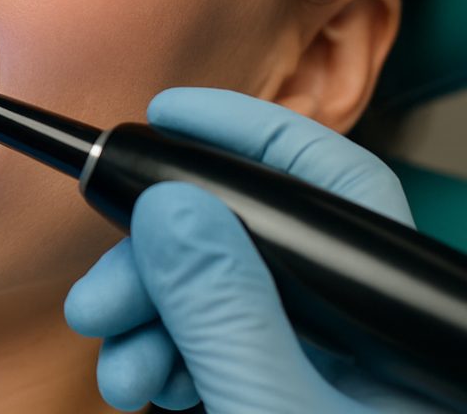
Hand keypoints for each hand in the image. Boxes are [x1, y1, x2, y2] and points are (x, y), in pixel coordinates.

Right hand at [64, 88, 444, 412]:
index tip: (167, 114)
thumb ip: (225, 315)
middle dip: (157, 264)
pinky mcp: (287, 386)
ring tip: (118, 364)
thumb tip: (170, 209)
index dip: (245, 131)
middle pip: (251, 240)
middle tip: (100, 297)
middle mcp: (367, 325)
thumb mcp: (271, 412)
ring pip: (222, 292)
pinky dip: (168, 352)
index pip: (331, 178)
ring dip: (150, 318)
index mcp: (398, 317)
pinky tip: (144, 376)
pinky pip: (217, 340)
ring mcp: (329, 360)